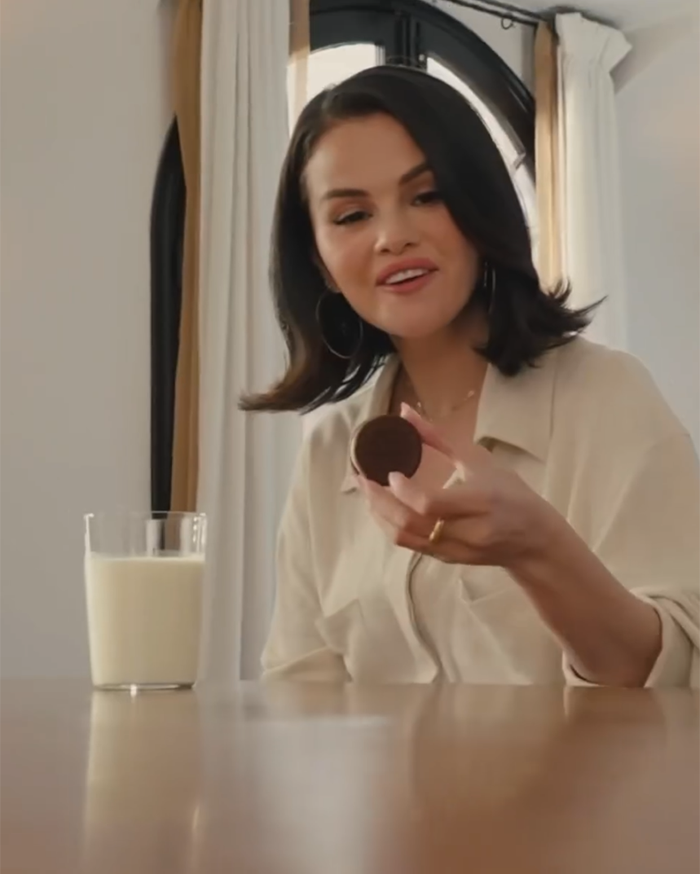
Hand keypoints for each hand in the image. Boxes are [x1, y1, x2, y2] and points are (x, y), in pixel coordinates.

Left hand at [358, 404, 556, 568]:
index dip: (403, 491)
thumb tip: (405, 411)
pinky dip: (390, 526)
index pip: (430, 503)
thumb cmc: (511, 494)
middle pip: (410, 522)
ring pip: (404, 537)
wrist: (533, 541)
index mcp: (479, 502)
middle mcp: (465, 530)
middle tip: (363, 478)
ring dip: (379, 515)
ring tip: (367, 492)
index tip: (390, 472)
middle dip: (379, 501)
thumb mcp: (481, 461)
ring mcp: (453, 549)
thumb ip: (439, 439)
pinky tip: (382, 509)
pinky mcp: (445, 559)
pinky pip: (409, 545)